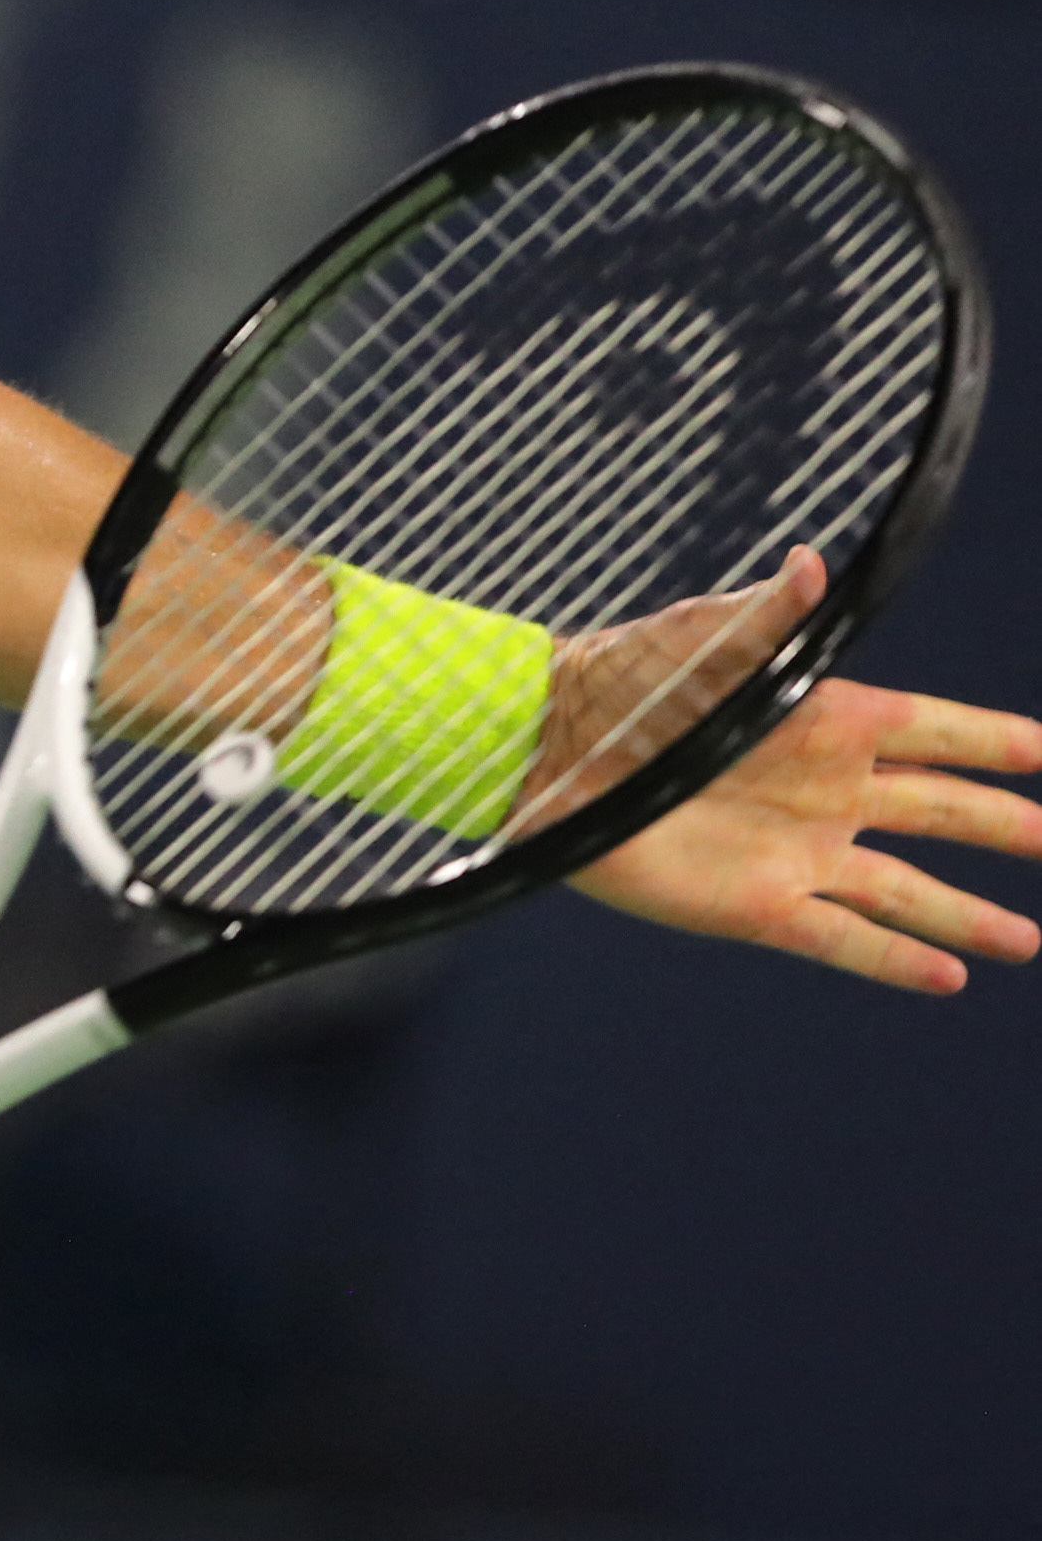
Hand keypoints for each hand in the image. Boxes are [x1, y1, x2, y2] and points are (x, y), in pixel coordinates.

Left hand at [560, 559, 1041, 989]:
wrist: (547, 749)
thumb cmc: (621, 678)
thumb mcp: (697, 640)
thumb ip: (765, 615)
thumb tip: (811, 564)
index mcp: (823, 720)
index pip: (934, 732)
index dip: (993, 742)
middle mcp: (824, 790)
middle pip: (941, 813)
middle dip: (1006, 826)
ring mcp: (795, 851)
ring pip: (906, 891)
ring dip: (967, 916)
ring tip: (1030, 940)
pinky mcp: (756, 903)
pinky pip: (843, 937)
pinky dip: (894, 959)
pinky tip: (948, 976)